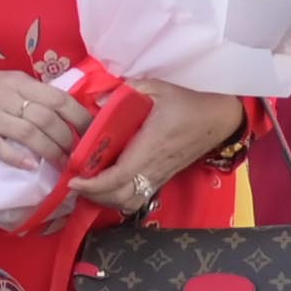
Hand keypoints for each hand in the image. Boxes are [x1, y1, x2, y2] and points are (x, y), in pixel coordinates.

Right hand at [0, 64, 91, 171]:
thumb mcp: (7, 82)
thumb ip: (32, 95)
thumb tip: (65, 112)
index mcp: (18, 82)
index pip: (57, 98)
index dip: (79, 116)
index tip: (93, 131)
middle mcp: (7, 97)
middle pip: (47, 119)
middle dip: (68, 139)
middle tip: (79, 154)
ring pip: (29, 134)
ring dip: (51, 152)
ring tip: (63, 164)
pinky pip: (2, 148)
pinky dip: (19, 158)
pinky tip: (32, 166)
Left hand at [71, 80, 244, 216]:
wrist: (216, 119)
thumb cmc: (186, 103)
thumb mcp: (156, 88)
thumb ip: (126, 92)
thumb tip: (96, 102)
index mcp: (150, 146)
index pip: (119, 175)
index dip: (95, 182)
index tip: (74, 179)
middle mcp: (154, 167)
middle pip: (120, 196)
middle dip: (93, 194)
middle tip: (74, 182)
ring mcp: (159, 176)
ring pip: (129, 202)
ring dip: (105, 199)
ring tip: (88, 186)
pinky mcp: (162, 179)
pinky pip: (138, 199)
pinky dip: (119, 200)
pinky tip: (107, 188)